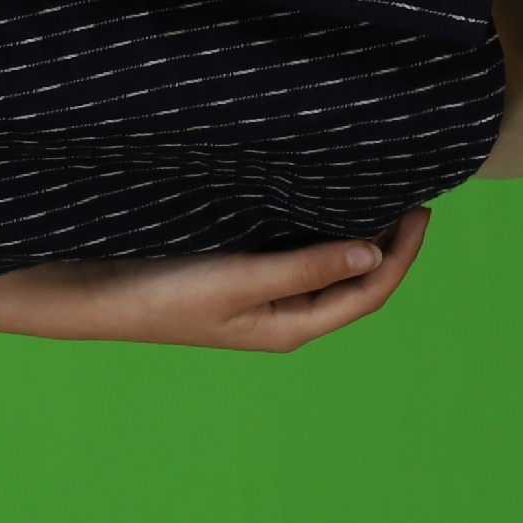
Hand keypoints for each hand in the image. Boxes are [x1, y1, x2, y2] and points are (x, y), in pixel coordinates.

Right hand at [41, 204, 428, 351]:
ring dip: (357, 235)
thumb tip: (373, 252)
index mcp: (293, 327)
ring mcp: (265, 298)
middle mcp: (286, 317)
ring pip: (331, 268)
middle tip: (409, 195)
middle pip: (358, 282)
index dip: (402, 254)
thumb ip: (307, 268)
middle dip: (389, 243)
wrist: (102, 295)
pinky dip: (322, 231)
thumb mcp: (241, 279)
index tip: (420, 210)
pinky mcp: (243, 277)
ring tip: (379, 196)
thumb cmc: (167, 293)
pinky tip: (325, 204)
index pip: (369, 291)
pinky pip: (300, 256)